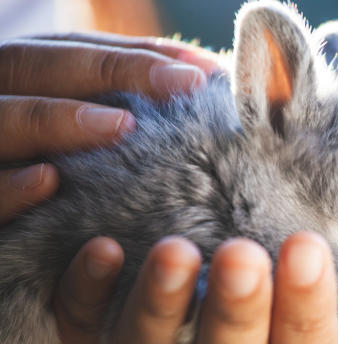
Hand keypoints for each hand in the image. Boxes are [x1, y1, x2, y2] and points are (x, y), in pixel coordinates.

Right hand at [0, 32, 219, 223]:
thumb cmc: (43, 176)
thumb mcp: (73, 138)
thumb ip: (117, 110)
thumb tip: (200, 90)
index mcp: (21, 80)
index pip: (79, 50)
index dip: (141, 54)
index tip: (206, 70)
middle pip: (40, 66)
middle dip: (115, 69)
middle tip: (186, 83)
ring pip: (7, 118)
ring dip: (63, 118)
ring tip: (124, 126)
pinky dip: (10, 187)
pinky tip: (47, 180)